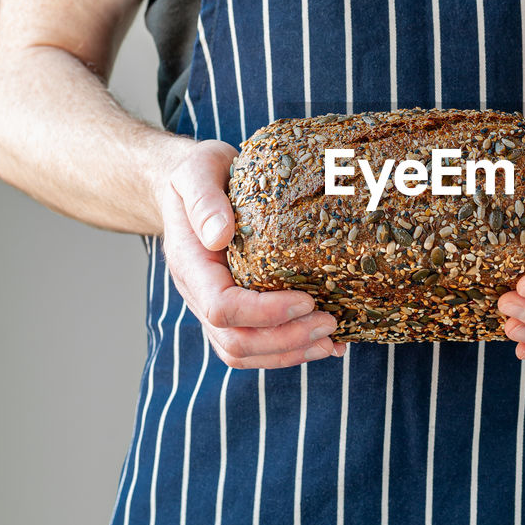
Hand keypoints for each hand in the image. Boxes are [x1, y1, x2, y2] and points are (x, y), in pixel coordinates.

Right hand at [159, 139, 343, 368]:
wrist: (192, 184)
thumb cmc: (199, 173)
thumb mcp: (197, 170)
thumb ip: (204, 200)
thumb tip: (220, 235)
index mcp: (191, 265)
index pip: (222, 308)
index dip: (265, 312)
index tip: (306, 300)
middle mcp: (200, 294)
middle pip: (235, 342)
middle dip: (286, 340)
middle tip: (331, 324)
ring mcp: (215, 306)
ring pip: (244, 352)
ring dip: (290, 353)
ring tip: (333, 342)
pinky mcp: (236, 308)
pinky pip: (256, 344)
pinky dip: (290, 350)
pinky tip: (327, 343)